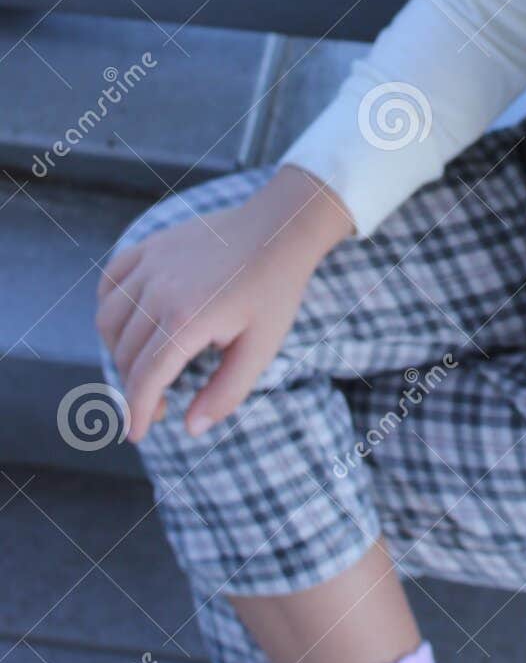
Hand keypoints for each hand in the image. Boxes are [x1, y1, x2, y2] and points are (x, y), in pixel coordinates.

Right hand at [96, 165, 353, 443]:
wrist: (279, 230)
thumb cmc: (273, 290)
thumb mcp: (261, 348)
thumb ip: (226, 393)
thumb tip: (190, 428)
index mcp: (187, 320)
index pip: (145, 378)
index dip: (138, 411)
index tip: (137, 433)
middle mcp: (159, 291)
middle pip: (125, 354)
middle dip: (135, 389)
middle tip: (158, 405)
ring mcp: (150, 265)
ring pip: (108, 321)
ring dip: (118, 351)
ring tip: (145, 367)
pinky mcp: (149, 247)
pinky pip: (109, 282)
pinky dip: (110, 308)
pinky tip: (129, 324)